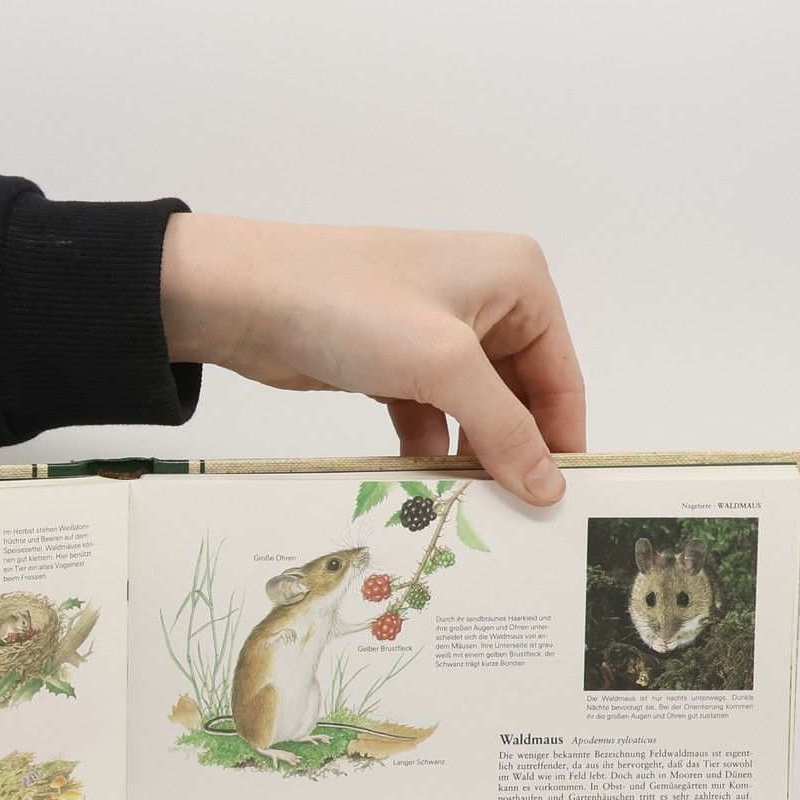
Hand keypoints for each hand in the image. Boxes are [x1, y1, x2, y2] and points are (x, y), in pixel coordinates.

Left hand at [160, 217, 585, 503]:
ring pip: (471, 409)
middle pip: (518, 395)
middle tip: (515, 519)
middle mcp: (482, 299)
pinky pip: (428, 413)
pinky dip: (428, 448)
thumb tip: (549, 488)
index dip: (561, 440)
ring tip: (469, 511)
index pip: (561, 374)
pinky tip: (423, 487)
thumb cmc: (348, 305)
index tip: (559, 503)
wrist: (239, 297)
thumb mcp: (442, 365)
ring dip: (469, 457)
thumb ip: (504, 429)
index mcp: (516, 279)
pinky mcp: (390, 359)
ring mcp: (432, 330)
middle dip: (512, 452)